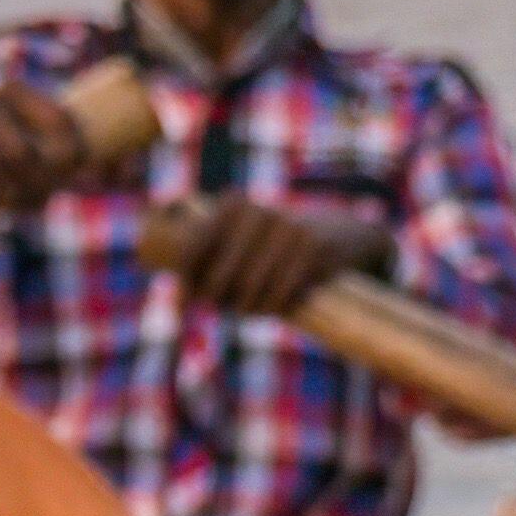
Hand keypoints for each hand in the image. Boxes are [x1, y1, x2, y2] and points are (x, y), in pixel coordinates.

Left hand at [142, 193, 391, 317]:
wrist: (339, 230)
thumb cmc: (276, 242)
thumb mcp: (246, 233)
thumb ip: (214, 257)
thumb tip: (176, 301)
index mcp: (234, 205)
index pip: (195, 245)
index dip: (185, 278)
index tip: (185, 299)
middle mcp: (257, 212)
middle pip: (221, 276)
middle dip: (216, 299)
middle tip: (219, 307)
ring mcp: (287, 230)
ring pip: (251, 288)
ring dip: (247, 308)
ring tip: (249, 310)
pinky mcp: (312, 250)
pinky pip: (281, 293)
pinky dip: (274, 307)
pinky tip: (274, 308)